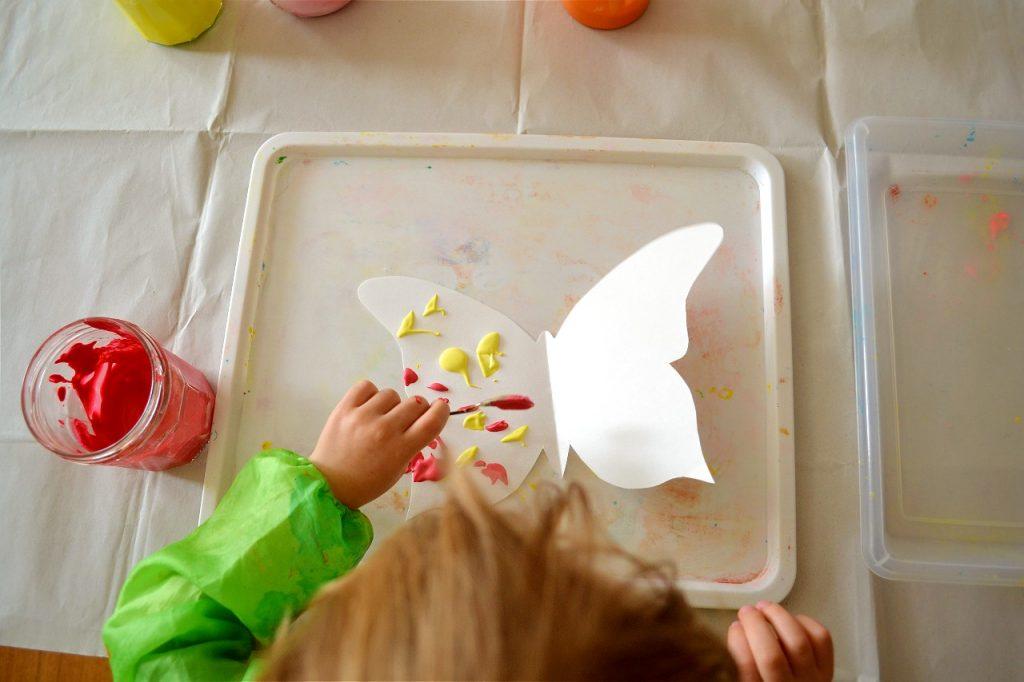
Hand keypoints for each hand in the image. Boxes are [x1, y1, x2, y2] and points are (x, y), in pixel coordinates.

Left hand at [309, 380, 448, 508]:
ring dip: (390, 405)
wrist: (330, 484)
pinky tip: (367, 408)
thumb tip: (423, 419)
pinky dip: (370, 395)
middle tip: (403, 421)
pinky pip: (367, 386)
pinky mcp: (344, 408)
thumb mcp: (399, 469)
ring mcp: (363, 417)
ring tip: (379, 418)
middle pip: (415, 403)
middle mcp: (384, 429)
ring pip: (391, 394)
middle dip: (415, 411)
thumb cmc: (368, 482)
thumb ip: (413, 443)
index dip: (440, 411)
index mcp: (401, 449)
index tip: (438, 410)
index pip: (433, 419)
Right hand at [727, 602, 832, 681]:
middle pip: (772, 657)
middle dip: (756, 625)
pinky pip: (821, 640)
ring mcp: (811, 681)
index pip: (747, 669)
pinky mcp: (827, 670)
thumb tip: (736, 630)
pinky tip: (790, 619)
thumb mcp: (743, 679)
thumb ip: (737, 663)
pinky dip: (805, 622)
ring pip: (798, 643)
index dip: (738, 641)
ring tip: (765, 606)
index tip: (734, 626)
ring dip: (779, 617)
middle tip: (746, 611)